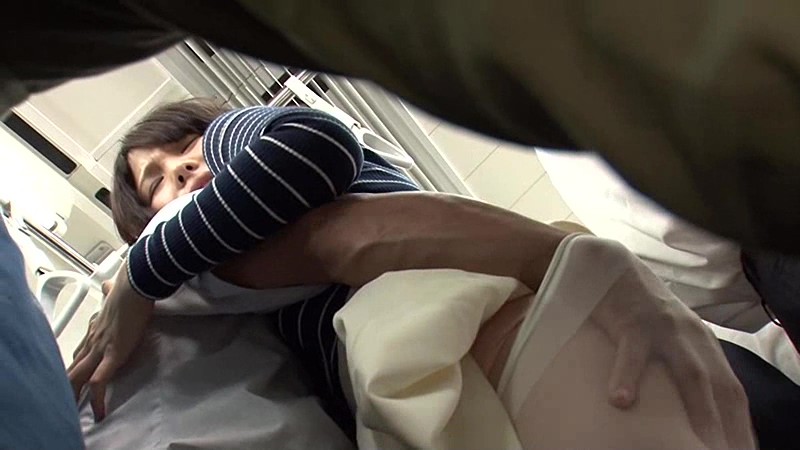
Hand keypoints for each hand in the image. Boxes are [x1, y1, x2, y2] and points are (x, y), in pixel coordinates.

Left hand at [68, 265, 152, 420]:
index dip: (78, 361)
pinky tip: (99, 411)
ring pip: (78, 376)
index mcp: (96, 326)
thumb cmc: (129, 288)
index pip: (81, 348)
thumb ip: (110, 292)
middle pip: (73, 365)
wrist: (135, 286)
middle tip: (70, 398)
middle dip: (70, 383)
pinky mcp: (112, 355)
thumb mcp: (115, 292)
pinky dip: (97, 399)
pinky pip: (99, 382)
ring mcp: (100, 348)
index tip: (80, 370)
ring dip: (76, 394)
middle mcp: (93, 338)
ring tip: (77, 410)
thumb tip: (109, 285)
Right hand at [591, 260, 753, 448]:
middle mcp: (693, 338)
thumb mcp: (665, 340)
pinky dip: (628, 377)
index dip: (740, 426)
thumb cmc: (634, 313)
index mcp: (703, 346)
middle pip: (721, 389)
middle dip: (728, 428)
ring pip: (691, 375)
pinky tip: (620, 401)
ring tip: (694, 447)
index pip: (732, 392)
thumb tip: (684, 411)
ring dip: (699, 412)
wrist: (609, 267)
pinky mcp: (634, 320)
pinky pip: (632, 352)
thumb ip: (679, 369)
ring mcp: (666, 329)